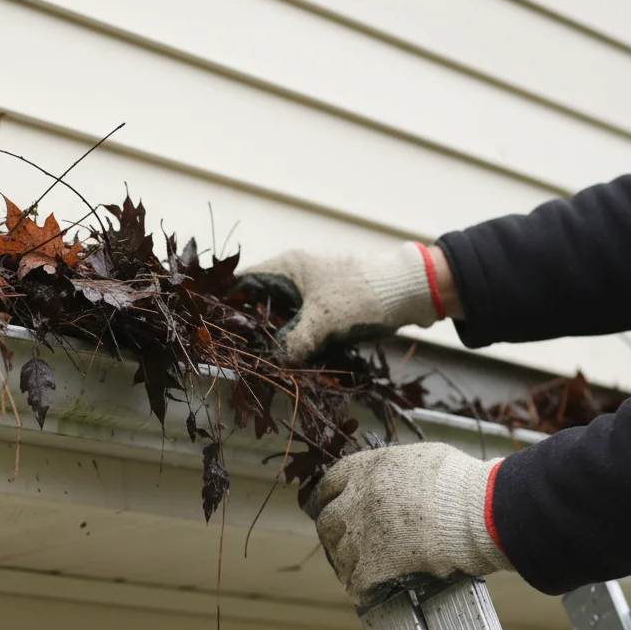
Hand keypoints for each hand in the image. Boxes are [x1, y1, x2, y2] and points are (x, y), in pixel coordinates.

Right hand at [231, 243, 454, 360]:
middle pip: (260, 301)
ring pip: (282, 314)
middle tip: (240, 354)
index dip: (227, 305)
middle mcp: (296, 274)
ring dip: (275, 336)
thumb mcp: (322, 322)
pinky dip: (296, 338)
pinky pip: (302, 321)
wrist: (412, 289)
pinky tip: (292, 358)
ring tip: (262, 360)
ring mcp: (313, 289)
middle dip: (251, 327)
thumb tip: (270, 362)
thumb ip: (292, 342)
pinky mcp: (329, 304)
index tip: (218, 331)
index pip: (242, 282)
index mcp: (287, 266)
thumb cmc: (363, 294)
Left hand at [304, 442, 511, 604]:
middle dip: (333, 533)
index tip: (326, 506)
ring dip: (346, 563)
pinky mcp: (376, 563)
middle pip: (328, 521)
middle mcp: (358, 499)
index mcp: (367, 469)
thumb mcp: (422, 459)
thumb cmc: (461, 482)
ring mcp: (364, 533)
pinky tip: (366, 592)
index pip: (329, 484)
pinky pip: (356, 581)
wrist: (477, 510)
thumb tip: (400, 476)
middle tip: (341, 543)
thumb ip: (398, 469)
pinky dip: (360, 588)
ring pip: (339, 554)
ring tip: (355, 570)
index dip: (327, 498)